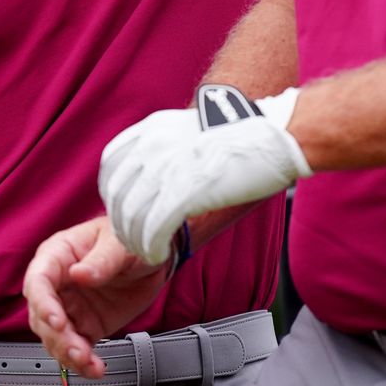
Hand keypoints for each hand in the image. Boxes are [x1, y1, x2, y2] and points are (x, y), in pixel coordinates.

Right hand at [22, 215, 170, 377]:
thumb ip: (102, 261)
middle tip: (77, 349)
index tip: (57, 321)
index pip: (38, 281)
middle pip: (41, 315)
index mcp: (58, 255)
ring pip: (55, 337)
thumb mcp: (120, 244)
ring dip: (68, 354)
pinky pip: (77, 349)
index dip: (43, 303)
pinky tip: (94, 369)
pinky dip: (83, 363)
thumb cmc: (130, 239)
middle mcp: (58, 284)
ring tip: (88, 362)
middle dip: (57, 336)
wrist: (153, 257)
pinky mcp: (85, 326)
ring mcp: (70, 308)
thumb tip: (79, 275)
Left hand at [100, 87, 311, 265]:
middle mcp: (152, 146)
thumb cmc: (245, 136)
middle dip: (122, 225)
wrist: (275, 135)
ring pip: (130, 217)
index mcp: (153, 128)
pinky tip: (159, 256)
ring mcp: (166, 169)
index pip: (110, 164)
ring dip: (135, 242)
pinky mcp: (183, 193)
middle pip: (117, 195)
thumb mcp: (192, 130)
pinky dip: (150, 249)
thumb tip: (156, 179)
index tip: (125, 211)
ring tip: (148, 253)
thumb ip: (168, 149)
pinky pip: (152, 230)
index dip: (113, 194)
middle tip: (135, 241)